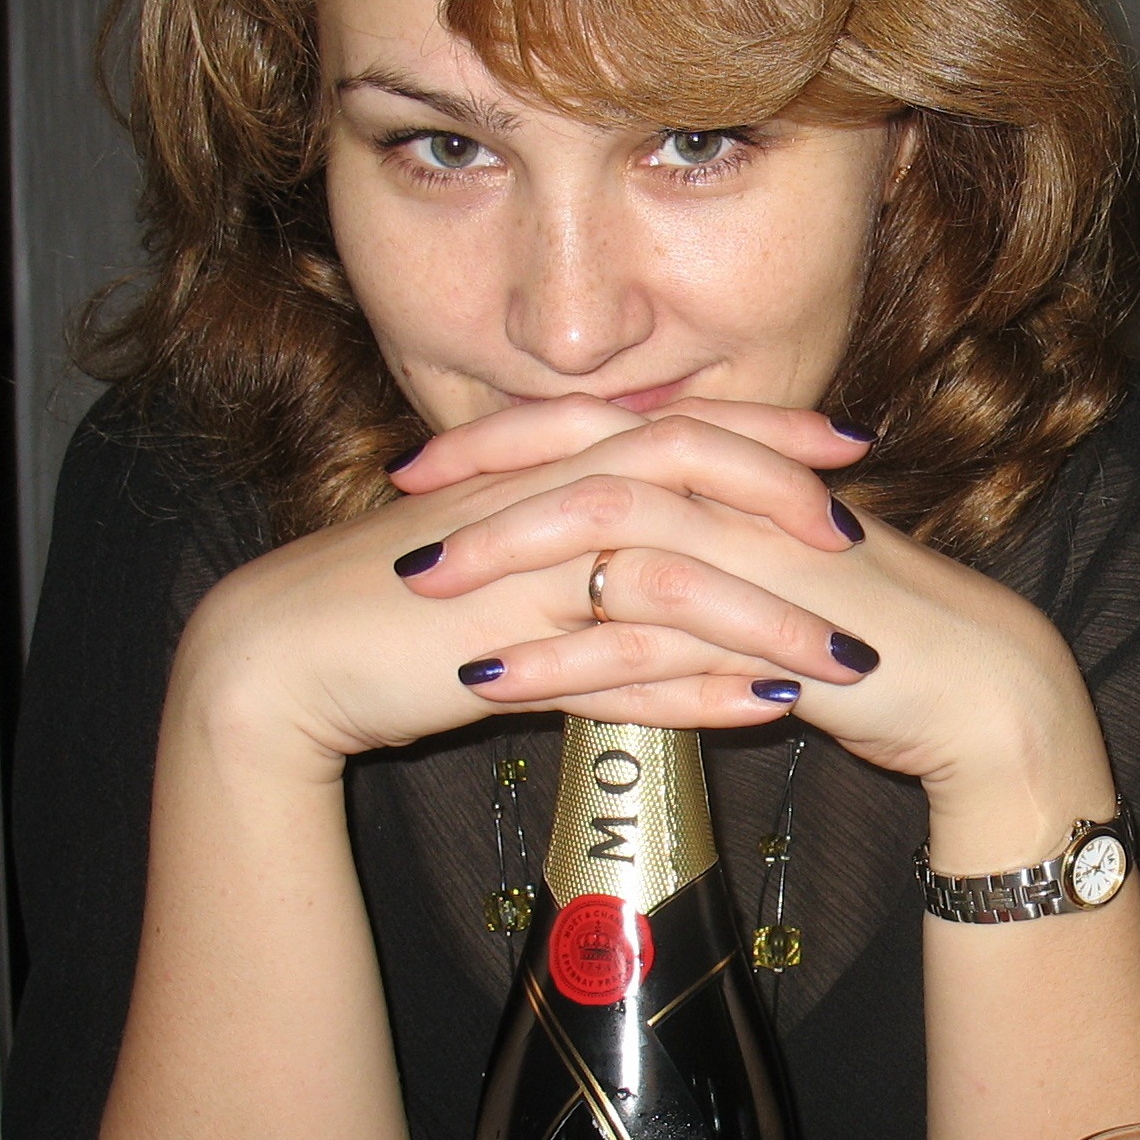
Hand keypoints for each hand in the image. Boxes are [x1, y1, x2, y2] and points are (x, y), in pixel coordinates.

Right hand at [167, 397, 875, 774]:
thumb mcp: (488, 545)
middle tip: (858, 528)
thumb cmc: (385, 600)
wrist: (281, 653)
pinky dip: (696, 692)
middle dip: (781, 496)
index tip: (841, 442)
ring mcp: (521, 578)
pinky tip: (762, 711)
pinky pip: (618, 672)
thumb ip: (562, 530)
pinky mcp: (503, 655)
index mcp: (540, 469)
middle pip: (682, 474)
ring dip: (764, 616)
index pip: (670, 427)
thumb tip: (638, 536)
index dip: (762, 430)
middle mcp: (540, 504)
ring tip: (846, 656)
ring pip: (667, 580)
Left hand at [390, 398, 1114, 859]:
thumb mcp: (781, 569)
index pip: (610, 427)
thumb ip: (710, 542)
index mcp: (741, 472)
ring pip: (612, 537)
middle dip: (490, 486)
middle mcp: (745, 498)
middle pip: (596, 460)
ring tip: (424, 597)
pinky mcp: (773, 636)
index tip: (431, 466)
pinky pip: (652, 639)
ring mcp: (761, 561)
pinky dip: (566, 657)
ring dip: (509, 567)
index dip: (512, 440)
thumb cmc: (878, 630)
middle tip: (403, 516)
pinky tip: (500, 683)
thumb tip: (623, 548)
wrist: (982, 689)